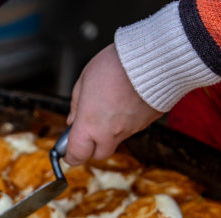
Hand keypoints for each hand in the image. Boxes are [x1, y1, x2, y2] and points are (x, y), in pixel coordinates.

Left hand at [64, 43, 162, 165]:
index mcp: (89, 125)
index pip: (77, 155)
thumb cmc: (115, 65)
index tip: (67, 152)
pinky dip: (128, 120)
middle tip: (88, 129)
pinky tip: (127, 100)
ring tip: (111, 104)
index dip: (71, 156)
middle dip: (91, 146)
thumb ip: (76, 105)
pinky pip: (133, 127)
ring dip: (110, 131)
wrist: (153, 57)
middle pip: (99, 154)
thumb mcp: (84, 80)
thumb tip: (72, 121)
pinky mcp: (148, 122)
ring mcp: (131, 129)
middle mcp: (111, 133)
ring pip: (117, 140)